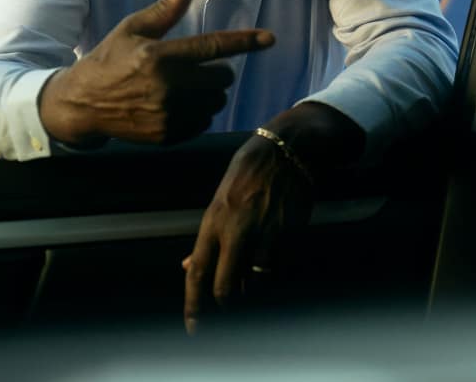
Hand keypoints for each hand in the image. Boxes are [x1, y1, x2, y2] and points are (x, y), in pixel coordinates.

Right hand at [38, 0, 274, 145]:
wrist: (82, 104)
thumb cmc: (110, 59)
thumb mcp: (134, 28)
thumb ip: (166, 8)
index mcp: (161, 56)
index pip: (213, 46)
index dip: (245, 42)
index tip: (270, 39)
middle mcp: (168, 87)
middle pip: (223, 77)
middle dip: (217, 70)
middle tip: (193, 67)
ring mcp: (169, 115)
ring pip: (217, 101)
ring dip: (209, 92)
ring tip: (183, 87)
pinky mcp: (168, 135)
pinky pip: (204, 121)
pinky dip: (198, 112)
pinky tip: (175, 105)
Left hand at [182, 131, 313, 333]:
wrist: (287, 148)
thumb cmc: (250, 170)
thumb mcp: (222, 195)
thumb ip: (208, 233)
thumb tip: (188, 263)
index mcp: (214, 219)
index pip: (197, 270)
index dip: (193, 304)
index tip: (193, 327)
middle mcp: (236, 228)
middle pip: (225, 285)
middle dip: (225, 304)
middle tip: (226, 312)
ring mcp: (263, 232)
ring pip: (253, 279)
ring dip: (250, 284)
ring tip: (251, 273)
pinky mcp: (286, 232)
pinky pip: (275, 264)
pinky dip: (270, 268)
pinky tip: (271, 253)